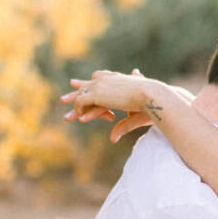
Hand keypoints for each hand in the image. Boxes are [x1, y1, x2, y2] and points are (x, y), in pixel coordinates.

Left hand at [61, 69, 186, 142]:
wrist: (154, 97)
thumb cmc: (152, 106)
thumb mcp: (134, 117)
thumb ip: (123, 126)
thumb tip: (114, 138)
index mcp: (119, 82)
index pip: (101, 80)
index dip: (91, 84)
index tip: (81, 85)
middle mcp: (110, 82)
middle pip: (89, 88)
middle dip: (77, 93)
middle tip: (63, 99)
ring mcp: (104, 87)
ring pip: (84, 97)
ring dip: (76, 107)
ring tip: (67, 117)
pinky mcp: (101, 95)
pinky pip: (86, 103)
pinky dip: (82, 111)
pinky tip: (80, 120)